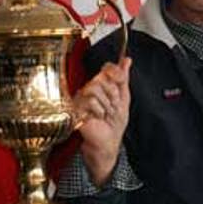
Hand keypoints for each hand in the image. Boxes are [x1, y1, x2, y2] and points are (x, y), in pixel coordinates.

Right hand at [75, 58, 131, 185]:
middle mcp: (89, 89)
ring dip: (106, 105)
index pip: (107, 67)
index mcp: (101, 85)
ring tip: (104, 115)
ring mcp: (81, 98)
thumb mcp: (123, 99)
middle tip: (112, 108)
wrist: (108, 143)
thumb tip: (127, 60)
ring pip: (95, 88)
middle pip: (102, 78)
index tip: (121, 81)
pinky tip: (96, 118)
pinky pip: (90, 100)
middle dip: (113, 96)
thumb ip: (123, 79)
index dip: (116, 72)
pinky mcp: (75, 108)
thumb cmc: (113, 124)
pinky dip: (98, 111)